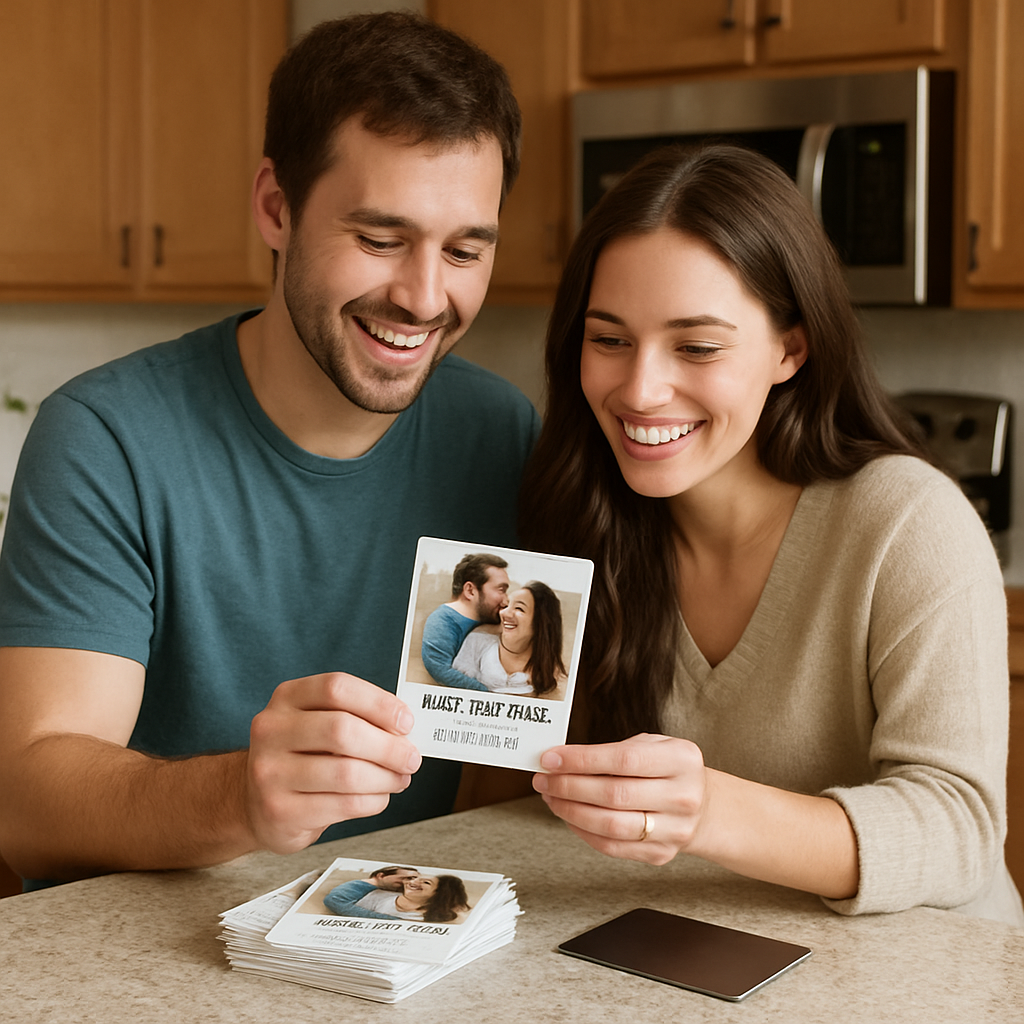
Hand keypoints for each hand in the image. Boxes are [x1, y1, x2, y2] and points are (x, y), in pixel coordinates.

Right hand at [245, 672, 420, 853]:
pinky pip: (343, 805)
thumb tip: (404, 728)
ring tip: (400, 778)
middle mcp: (272, 730)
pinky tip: (379, 796)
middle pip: (343, 730)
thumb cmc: (302, 756)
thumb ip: (356, 717)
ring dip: (385, 777)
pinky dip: (373, 801)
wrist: (257, 802)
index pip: (337, 688)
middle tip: (411, 757)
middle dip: (388, 746)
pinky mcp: (280, 811)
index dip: (378, 703)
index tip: (406, 721)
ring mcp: (270, 773)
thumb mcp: (318, 723)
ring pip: (346, 773)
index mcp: (287, 697)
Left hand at [532, 733, 706, 865]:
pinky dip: (583, 832)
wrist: (703, 806)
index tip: (551, 759)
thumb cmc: (669, 770)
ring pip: (611, 826)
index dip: (582, 760)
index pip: (623, 760)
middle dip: (569, 786)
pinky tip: (569, 816)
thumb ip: (614, 751)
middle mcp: (683, 796)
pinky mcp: (661, 854)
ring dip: (571, 811)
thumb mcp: (654, 746)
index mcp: (681, 760)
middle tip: (543, 779)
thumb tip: (562, 760)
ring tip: (551, 797)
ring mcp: (674, 830)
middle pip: (614, 795)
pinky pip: (612, 847)